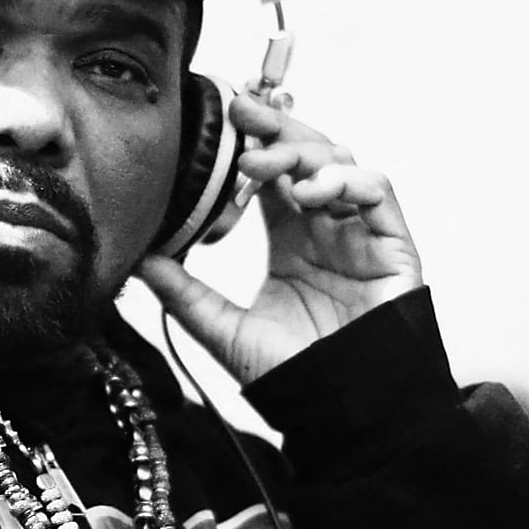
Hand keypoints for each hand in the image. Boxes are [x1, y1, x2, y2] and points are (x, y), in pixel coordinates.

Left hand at [138, 94, 423, 385]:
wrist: (340, 412)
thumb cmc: (292, 376)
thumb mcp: (222, 329)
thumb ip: (183, 293)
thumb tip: (136, 259)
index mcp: (291, 240)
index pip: (274, 175)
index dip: (253, 144)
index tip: (223, 123)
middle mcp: (327, 229)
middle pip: (308, 156)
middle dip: (276, 130)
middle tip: (242, 116)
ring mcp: (361, 234)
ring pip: (342, 163)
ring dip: (304, 153)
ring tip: (266, 168)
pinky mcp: (393, 245)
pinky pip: (379, 192)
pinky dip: (347, 179)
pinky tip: (311, 192)